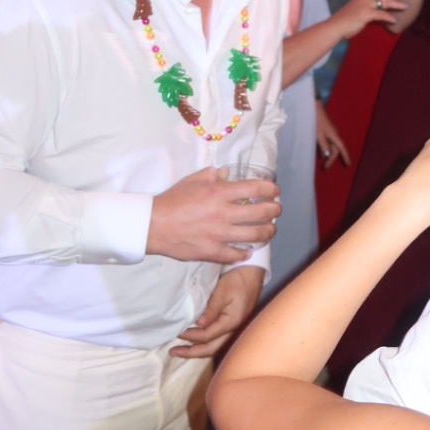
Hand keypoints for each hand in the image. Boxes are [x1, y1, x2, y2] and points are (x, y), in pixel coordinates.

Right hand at [147, 167, 280, 262]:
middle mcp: (224, 213)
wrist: (153, 225)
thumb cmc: (172, 201)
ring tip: (270, 230)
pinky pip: (237, 254)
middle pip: (262, 213)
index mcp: (219, 193)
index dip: (271, 189)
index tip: (274, 191)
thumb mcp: (192, 180)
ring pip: (255, 235)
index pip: (256, 188)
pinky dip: (246, 252)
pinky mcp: (213, 252)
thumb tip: (227, 174)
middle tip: (276, 210)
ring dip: (268, 232)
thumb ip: (212, 176)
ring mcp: (220, 235)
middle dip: (275, 210)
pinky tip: (248, 250)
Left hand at [171, 265, 262, 358]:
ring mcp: (235, 329)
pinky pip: (218, 340)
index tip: (177, 331)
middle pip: (211, 349)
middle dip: (192, 352)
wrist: (252, 272)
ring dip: (198, 350)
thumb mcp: (222, 292)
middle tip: (174, 352)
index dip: (190, 336)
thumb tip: (198, 325)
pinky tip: (196, 342)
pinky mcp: (233, 324)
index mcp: (232, 322)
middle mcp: (235, 330)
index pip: (207, 336)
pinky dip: (205, 343)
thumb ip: (210, 310)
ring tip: (182, 351)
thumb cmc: (238, 279)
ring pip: (215, 347)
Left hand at [316, 100, 349, 168]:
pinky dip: (324, 148)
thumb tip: (328, 156)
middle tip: (325, 167)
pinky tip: (319, 151)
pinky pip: (326, 141)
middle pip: (335, 149)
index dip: (345, 156)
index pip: (341, 148)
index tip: (348, 164)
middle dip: (331, 159)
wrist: (313, 106)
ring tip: (322, 162)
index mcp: (333, 135)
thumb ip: (323, 146)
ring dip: (327, 154)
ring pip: (330, 145)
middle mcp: (333, 134)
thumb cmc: (316, 121)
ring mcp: (329, 131)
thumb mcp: (318, 135)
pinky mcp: (324, 129)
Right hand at [336, 0, 408, 38]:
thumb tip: (381, 10)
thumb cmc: (346, 19)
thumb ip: (369, 7)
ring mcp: (365, 5)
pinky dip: (389, 17)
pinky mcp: (366, 14)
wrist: (336, 26)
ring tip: (406, 6)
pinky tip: (395, 20)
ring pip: (385, 1)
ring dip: (397, 4)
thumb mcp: (358, 8)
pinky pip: (381, 14)